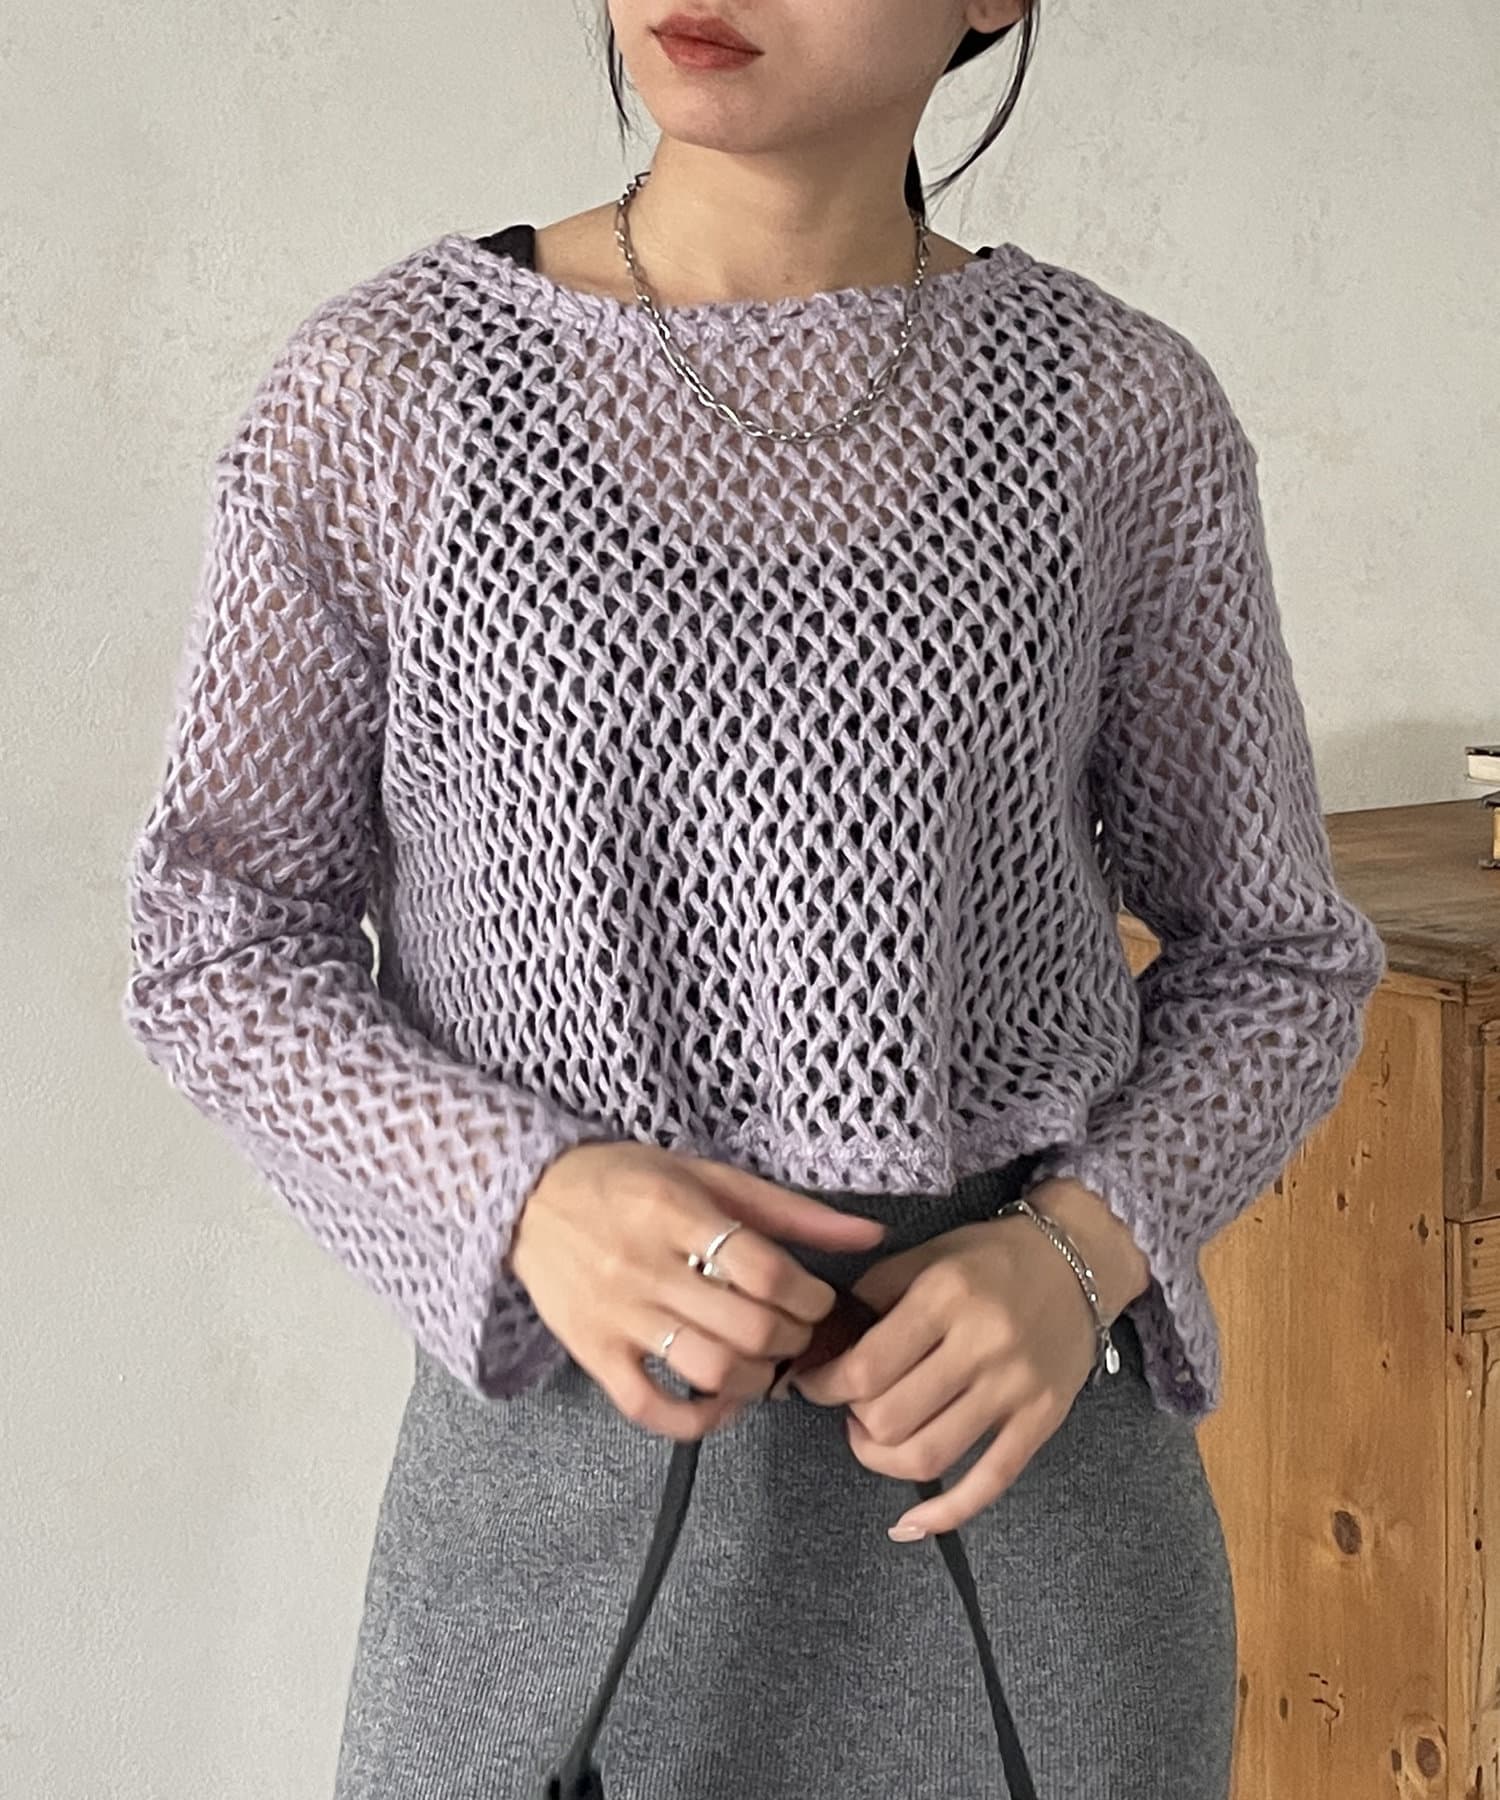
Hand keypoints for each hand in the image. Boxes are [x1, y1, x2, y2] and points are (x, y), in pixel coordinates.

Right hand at [507, 1142, 887, 1442]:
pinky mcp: (592, 1353)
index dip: (809, 1296)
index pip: (765, 1270)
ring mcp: (616, 1315)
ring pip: (707, 1369)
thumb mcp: (707, 1174)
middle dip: (791, 1340)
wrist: (526, 1197)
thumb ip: (790, 1210)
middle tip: (798, 1335)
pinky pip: (649, 1406)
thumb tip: (872, 1234)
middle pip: (746, 1326)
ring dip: (756, 1380)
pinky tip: (721, 1404)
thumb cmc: (625, 1180)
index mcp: (676, 1211)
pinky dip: (695, 1419)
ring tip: (765, 1365)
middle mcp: (645, 1265)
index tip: (817, 1299)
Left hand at [790, 1180, 1149, 1539]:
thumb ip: (874, 1294)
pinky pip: (989, 1482)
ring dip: (882, 1458)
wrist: (1076, 1261)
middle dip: (854, 1418)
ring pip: (929, 1456)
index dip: (824, 1386)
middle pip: (891, 1418)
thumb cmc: (989, 1258)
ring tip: (873, 1437)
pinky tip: (909, 1523)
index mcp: (945, 1296)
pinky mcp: (1041, 1420)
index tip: (813, 1383)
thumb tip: (825, 1347)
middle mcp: (982, 1344)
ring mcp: (1015, 1388)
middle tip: (850, 1404)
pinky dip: (945, 1513)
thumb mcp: (927, 1255)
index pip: (865, 1368)